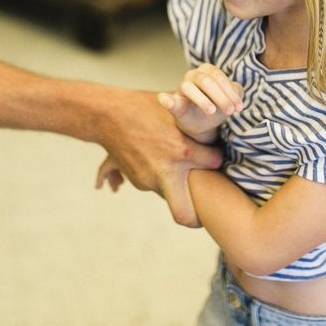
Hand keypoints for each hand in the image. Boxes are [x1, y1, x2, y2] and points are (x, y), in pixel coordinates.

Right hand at [95, 91, 221, 226]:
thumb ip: (194, 117)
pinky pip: (155, 186)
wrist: (108, 115)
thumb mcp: (174, 108)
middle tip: (206, 215)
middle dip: (196, 219)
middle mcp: (166, 171)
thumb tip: (217, 112)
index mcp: (181, 149)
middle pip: (184, 214)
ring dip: (177, 188)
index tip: (216, 157)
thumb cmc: (144, 106)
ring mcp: (149, 180)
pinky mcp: (137, 181)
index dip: (218, 159)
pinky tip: (158, 161)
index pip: (214, 162)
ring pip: (170, 196)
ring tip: (178, 170)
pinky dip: (160, 178)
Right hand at [160, 63, 241, 140]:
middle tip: (230, 111)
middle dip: (220, 96)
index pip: (219, 77)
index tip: (239, 107)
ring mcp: (181, 89)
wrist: (203, 124)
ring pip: (188, 87)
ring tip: (212, 111)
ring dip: (201, 100)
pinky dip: (165, 99)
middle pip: (206, 81)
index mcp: (207, 72)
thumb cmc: (217, 106)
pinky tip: (169, 103)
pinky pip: (163, 98)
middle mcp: (193, 76)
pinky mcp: (173, 103)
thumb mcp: (230, 100)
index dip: (230, 91)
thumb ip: (237, 92)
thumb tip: (236, 91)